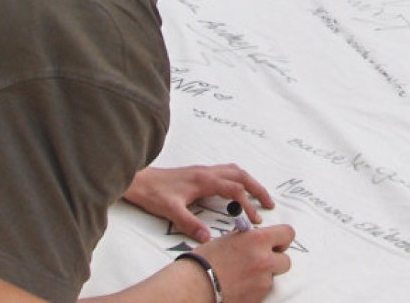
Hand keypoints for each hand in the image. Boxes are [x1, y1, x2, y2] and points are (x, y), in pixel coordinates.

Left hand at [124, 164, 274, 242]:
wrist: (141, 180)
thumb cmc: (155, 193)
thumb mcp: (171, 211)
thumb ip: (190, 224)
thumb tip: (208, 239)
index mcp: (204, 180)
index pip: (234, 190)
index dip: (246, 204)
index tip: (254, 219)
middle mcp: (208, 171)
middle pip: (241, 175)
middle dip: (257, 189)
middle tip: (268, 204)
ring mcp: (205, 170)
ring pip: (235, 170)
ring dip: (249, 182)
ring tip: (259, 196)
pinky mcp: (201, 173)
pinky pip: (227, 171)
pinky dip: (239, 178)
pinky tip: (238, 189)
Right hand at [189, 226, 294, 302]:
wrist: (195, 286)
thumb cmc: (207, 260)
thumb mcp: (230, 239)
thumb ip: (249, 239)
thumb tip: (257, 240)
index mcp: (258, 240)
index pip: (288, 233)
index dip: (282, 239)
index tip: (276, 243)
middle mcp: (264, 260)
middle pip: (286, 260)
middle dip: (275, 261)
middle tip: (261, 262)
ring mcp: (262, 282)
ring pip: (273, 278)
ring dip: (263, 277)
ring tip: (244, 277)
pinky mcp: (258, 299)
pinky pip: (263, 293)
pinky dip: (254, 291)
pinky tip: (240, 288)